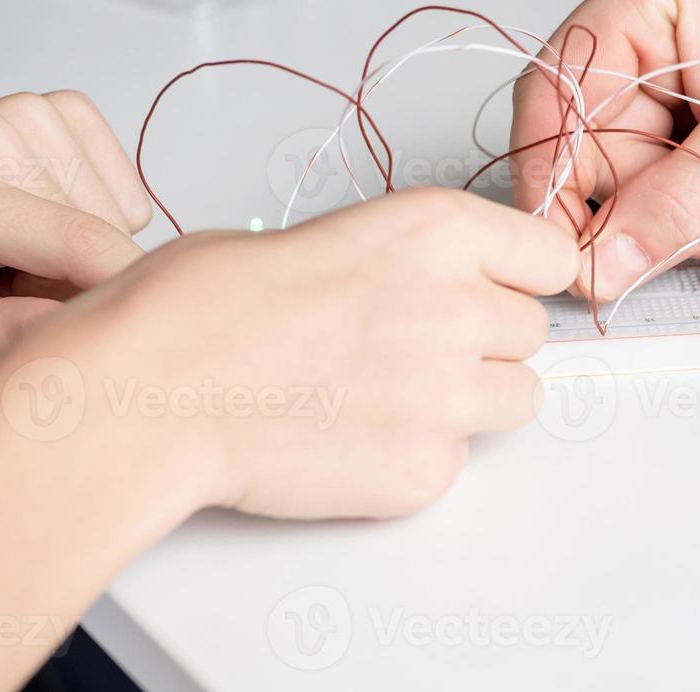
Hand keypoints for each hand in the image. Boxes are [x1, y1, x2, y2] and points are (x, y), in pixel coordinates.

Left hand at [0, 92, 151, 368]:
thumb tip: (68, 335)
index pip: (80, 242)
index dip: (122, 284)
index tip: (134, 321)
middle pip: (103, 229)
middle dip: (81, 270)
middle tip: (19, 279)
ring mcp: (29, 111)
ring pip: (118, 209)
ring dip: (88, 239)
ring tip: (26, 244)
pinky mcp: (63, 107)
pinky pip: (124, 182)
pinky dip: (102, 207)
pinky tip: (50, 213)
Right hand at [0, 188, 577, 518]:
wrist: (149, 395)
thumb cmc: (199, 308)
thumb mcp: (324, 236)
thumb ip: (402, 260)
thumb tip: (420, 285)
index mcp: (438, 230)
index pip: (550, 255)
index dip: (520, 275)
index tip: (500, 287)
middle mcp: (461, 307)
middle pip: (530, 331)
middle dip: (484, 340)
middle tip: (410, 346)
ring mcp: (449, 396)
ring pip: (517, 399)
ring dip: (471, 398)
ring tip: (388, 394)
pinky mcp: (426, 470)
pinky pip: (458, 461)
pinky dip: (417, 455)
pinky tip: (351, 438)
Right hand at [511, 0, 699, 301]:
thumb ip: (687, 200)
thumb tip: (603, 263)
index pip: (556, 92)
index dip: (558, 180)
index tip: (579, 257)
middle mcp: (650, 10)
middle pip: (589, 135)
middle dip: (647, 198)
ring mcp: (671, 51)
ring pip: (628, 162)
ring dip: (686, 206)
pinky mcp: (698, 92)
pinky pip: (666, 165)